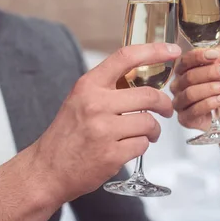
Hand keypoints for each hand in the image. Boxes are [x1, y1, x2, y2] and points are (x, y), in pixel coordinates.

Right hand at [32, 43, 180, 201]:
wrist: (47, 169)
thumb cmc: (67, 134)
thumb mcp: (80, 99)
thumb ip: (107, 87)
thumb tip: (142, 77)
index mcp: (88, 85)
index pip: (126, 57)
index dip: (154, 51)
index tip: (172, 51)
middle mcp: (96, 104)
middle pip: (149, 95)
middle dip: (164, 104)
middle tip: (167, 109)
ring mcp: (103, 130)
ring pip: (149, 122)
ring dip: (154, 130)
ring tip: (147, 134)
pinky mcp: (111, 154)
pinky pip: (142, 145)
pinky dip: (141, 146)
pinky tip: (129, 147)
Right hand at [170, 47, 219, 130]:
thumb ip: (218, 64)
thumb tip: (217, 49)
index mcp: (184, 72)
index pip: (185, 61)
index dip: (199, 56)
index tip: (215, 54)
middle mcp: (178, 86)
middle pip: (188, 77)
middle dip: (211, 72)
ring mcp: (179, 103)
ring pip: (190, 93)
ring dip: (211, 88)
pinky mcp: (184, 119)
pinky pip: (194, 110)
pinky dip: (210, 103)